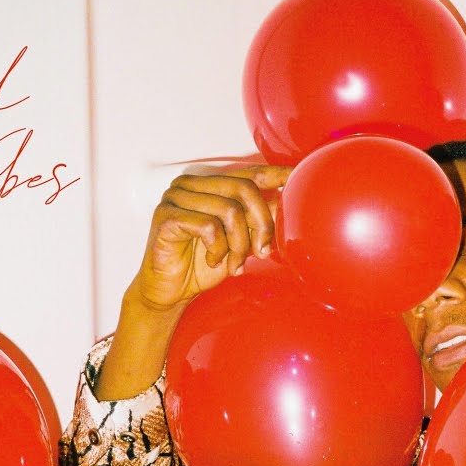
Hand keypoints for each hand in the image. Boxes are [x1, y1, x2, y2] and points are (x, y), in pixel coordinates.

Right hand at [95, 165, 290, 400]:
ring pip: (229, 210)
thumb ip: (258, 220)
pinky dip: (218, 249)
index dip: (277, 174)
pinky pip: (208, 227)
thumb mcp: (240, 240)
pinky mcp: (166, 216)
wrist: (169, 292)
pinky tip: (212, 260)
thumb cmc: (201, 265)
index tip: (300, 176)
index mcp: (210, 184)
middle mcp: (191, 184)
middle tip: (262, 251)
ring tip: (234, 263)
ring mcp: (176, 197)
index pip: (250, 173)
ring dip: (239, 244)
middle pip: (244, 189)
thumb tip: (292, 203)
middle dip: (261, 223)